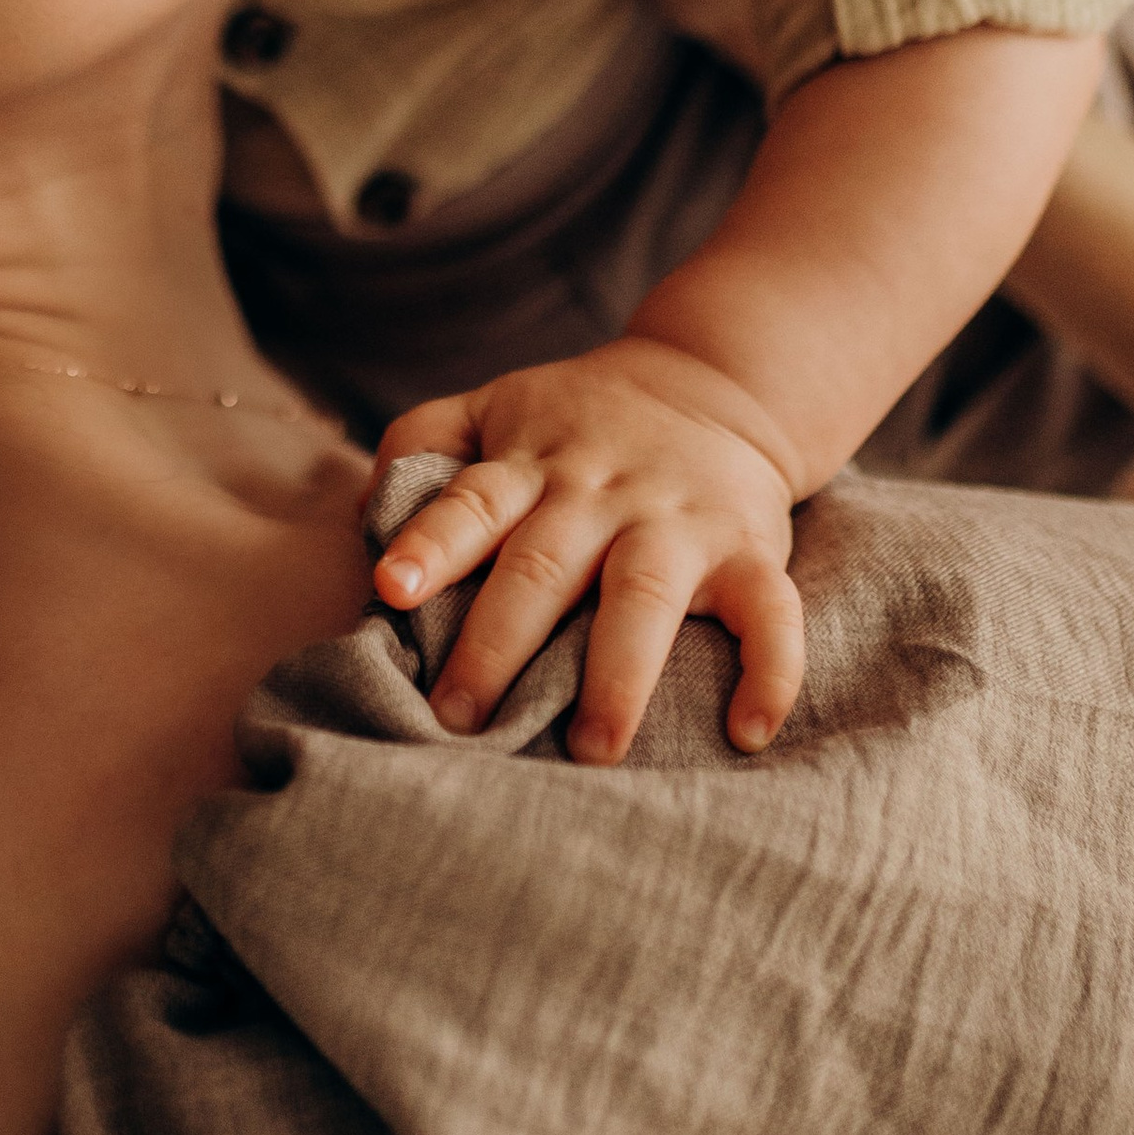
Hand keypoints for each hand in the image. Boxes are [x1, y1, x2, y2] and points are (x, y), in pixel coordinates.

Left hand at [374, 340, 804, 763]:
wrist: (712, 385)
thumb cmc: (579, 421)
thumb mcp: (497, 405)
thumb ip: (424, 441)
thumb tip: (363, 515)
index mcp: (531, 464)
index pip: (471, 501)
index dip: (432, 543)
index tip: (391, 589)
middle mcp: (599, 495)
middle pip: (542, 567)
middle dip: (496, 644)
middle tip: (456, 718)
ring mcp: (677, 524)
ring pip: (643, 599)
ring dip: (616, 677)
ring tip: (588, 749)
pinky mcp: (749, 552)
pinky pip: (770, 614)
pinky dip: (769, 671)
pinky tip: (747, 732)